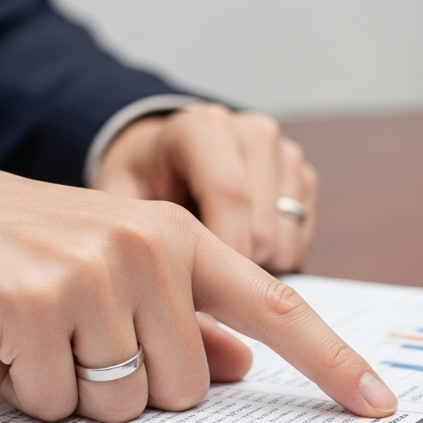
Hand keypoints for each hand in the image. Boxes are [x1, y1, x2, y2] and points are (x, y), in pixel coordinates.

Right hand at [0, 159, 393, 422]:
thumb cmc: (22, 247)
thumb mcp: (115, 265)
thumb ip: (187, 318)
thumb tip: (245, 367)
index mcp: (179, 235)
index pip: (275, 307)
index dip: (330, 362)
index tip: (377, 404)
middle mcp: (147, 248)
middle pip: (186, 389)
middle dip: (131, 385)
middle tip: (78, 336)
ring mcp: (93, 274)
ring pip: (125, 404)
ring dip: (76, 389)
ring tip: (38, 333)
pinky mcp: (34, 307)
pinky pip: (58, 404)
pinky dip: (27, 390)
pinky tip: (3, 340)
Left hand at [92, 104, 316, 271]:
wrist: (162, 155)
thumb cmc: (139, 180)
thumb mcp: (117, 199)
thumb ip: (136, 233)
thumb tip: (158, 291)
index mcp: (204, 128)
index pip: (230, 195)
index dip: (222, 253)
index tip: (202, 293)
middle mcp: (252, 133)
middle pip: (263, 227)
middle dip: (233, 267)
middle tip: (196, 273)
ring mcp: (285, 154)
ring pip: (287, 240)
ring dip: (254, 263)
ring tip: (216, 253)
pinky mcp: (304, 178)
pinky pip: (301, 243)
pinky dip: (273, 257)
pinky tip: (241, 243)